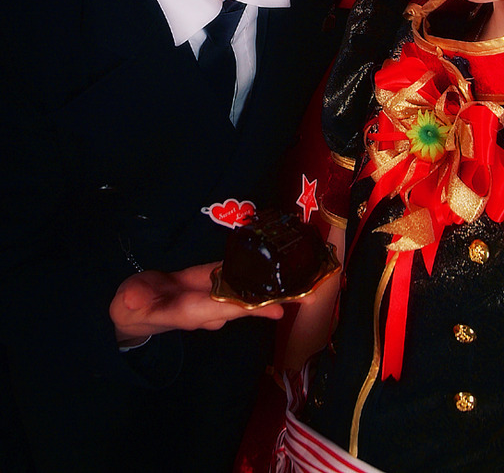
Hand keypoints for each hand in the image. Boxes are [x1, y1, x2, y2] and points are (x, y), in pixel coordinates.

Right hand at [110, 262, 283, 345]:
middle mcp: (206, 307)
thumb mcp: (129, 303)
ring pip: (242, 293)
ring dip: (267, 290)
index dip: (245, 307)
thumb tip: (131, 299)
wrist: (137, 307)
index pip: (219, 309)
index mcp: (188, 312)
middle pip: (240, 304)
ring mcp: (211, 295)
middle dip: (268, 301)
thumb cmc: (133, 306)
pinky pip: (235, 278)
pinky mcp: (212, 281)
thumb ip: (132, 301)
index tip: (271, 307)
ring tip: (296, 284)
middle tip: (297, 298)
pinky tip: (274, 268)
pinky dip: (254, 275)